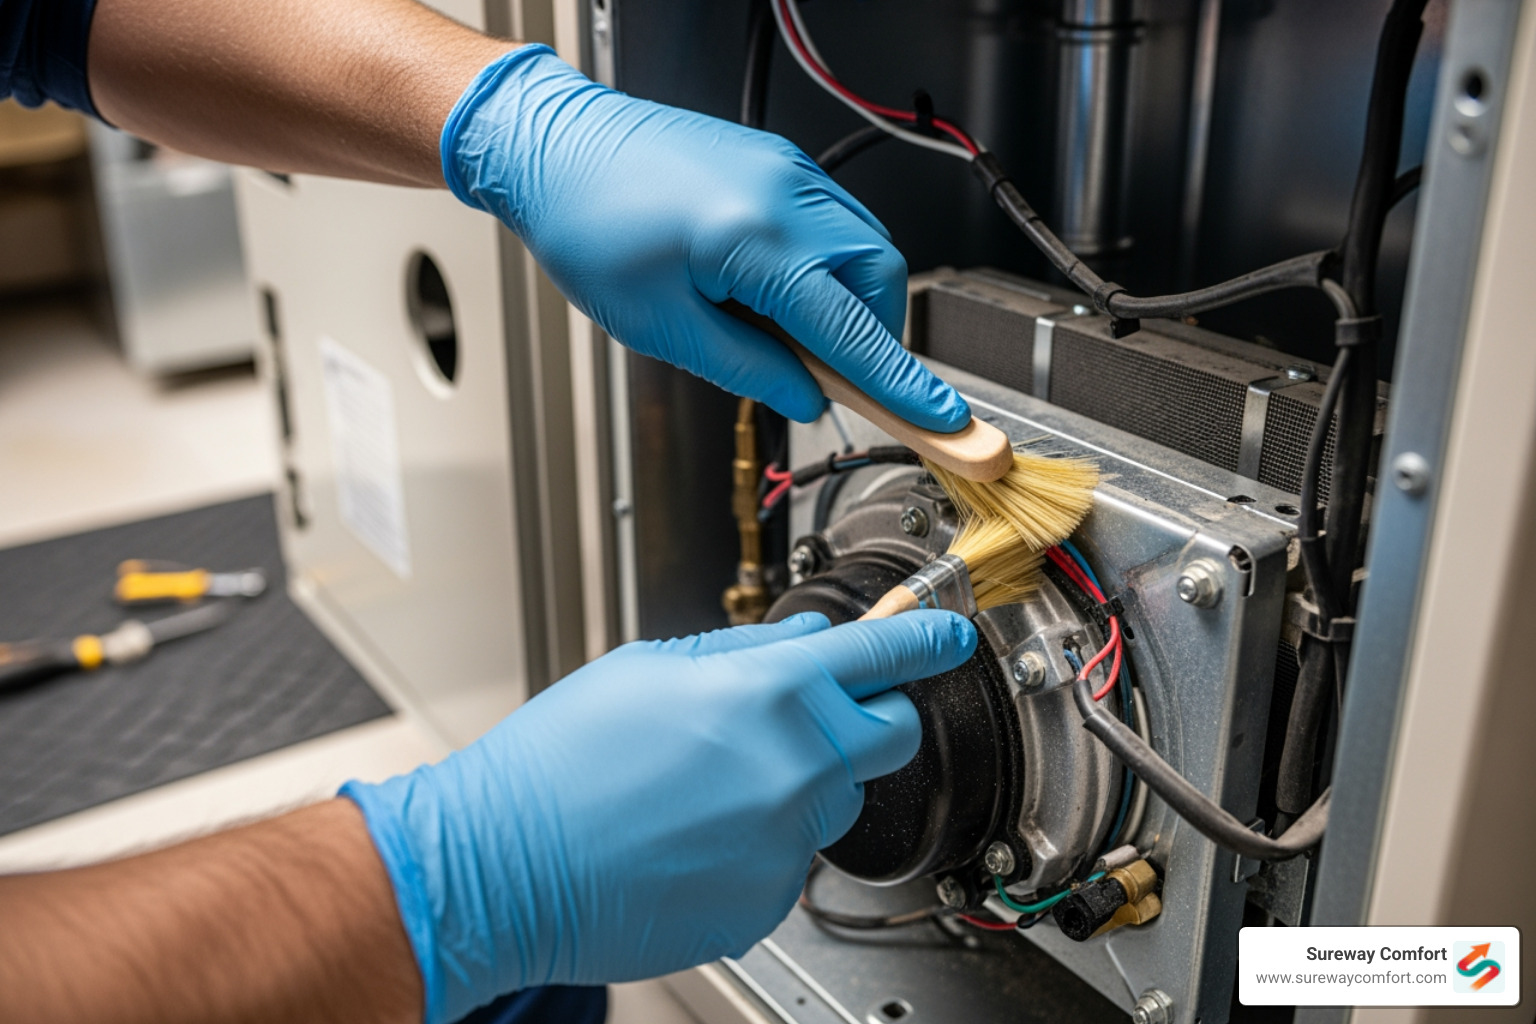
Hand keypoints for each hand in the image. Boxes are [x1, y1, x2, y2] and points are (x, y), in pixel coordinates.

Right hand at [343, 610, 975, 1023]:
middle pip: (889, 734)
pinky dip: (759, 846)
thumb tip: (806, 643)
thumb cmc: (561, 763)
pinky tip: (692, 838)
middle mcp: (796, 765)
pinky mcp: (768, 900)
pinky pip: (790, 859)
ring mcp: (787, 840)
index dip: (928, 640)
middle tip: (806, 720)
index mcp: (769, 692)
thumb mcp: (648, 668)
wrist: (504, 865)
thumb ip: (744, 654)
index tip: (951, 638)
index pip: (884, 654)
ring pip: (833, 800)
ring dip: (798, 786)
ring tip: (707, 790)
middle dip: (863, 718)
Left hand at [441, 45, 969, 430]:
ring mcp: (787, 171)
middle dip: (871, 335)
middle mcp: (787, 195)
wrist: (551, 147)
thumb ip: (748, 370)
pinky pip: (832, 222)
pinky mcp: (777, 163)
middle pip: (879, 279)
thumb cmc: (588, 227)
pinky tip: (774, 291)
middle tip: (827, 375)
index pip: (854, 330)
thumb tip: (804, 397)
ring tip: (783, 332)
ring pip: (863, 247)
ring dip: (846, 301)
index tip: (945, 422)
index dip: (903, 385)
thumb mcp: (663, 326)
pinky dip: (824, 267)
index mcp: (758, 240)